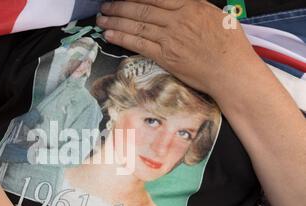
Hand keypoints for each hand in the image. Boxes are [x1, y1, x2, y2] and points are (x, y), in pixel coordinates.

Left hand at [96, 0, 261, 96]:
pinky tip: (110, 34)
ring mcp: (170, 38)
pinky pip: (139, 44)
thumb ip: (193, 6)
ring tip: (101, 19)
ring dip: (116, 21)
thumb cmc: (229, 45)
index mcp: (191, 6)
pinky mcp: (165, 57)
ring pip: (137, 25)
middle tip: (105, 6)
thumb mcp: (215, 15)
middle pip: (142, 9)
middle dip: (119, 6)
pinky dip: (122, 38)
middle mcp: (178, 20)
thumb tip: (178, 2)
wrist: (231, 71)